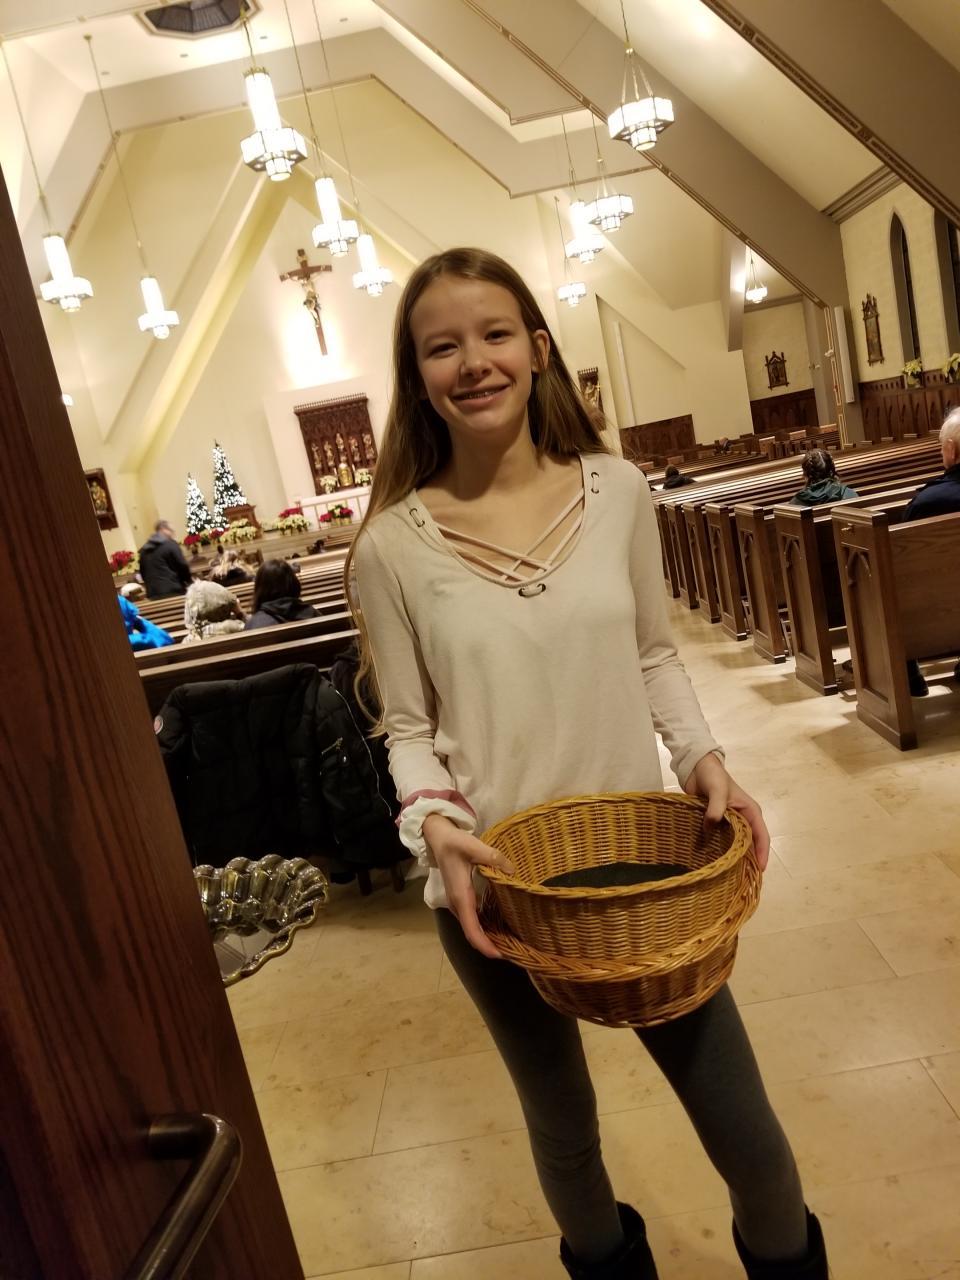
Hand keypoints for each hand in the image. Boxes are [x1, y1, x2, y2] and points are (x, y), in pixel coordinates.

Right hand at [423, 815, 515, 958]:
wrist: (438, 838)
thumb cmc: (454, 843)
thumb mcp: (473, 846)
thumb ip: (492, 857)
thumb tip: (511, 870)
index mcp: (461, 896)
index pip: (471, 929)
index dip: (484, 945)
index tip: (500, 954)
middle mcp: (458, 904)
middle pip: (472, 933)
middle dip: (489, 946)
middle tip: (513, 951)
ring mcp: (458, 903)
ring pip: (471, 928)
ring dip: (487, 938)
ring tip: (509, 942)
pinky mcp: (460, 899)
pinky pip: (472, 920)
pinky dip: (484, 928)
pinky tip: (499, 927)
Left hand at [683, 753, 769, 869]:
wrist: (697, 767)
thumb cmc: (713, 777)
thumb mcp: (717, 791)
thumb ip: (716, 808)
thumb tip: (711, 826)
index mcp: (750, 811)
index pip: (761, 836)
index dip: (762, 853)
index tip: (760, 870)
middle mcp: (744, 819)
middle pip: (751, 843)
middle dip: (751, 860)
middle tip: (746, 879)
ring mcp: (731, 822)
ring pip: (737, 843)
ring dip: (736, 857)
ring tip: (732, 876)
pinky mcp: (717, 823)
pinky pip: (723, 839)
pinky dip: (722, 850)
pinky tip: (716, 862)